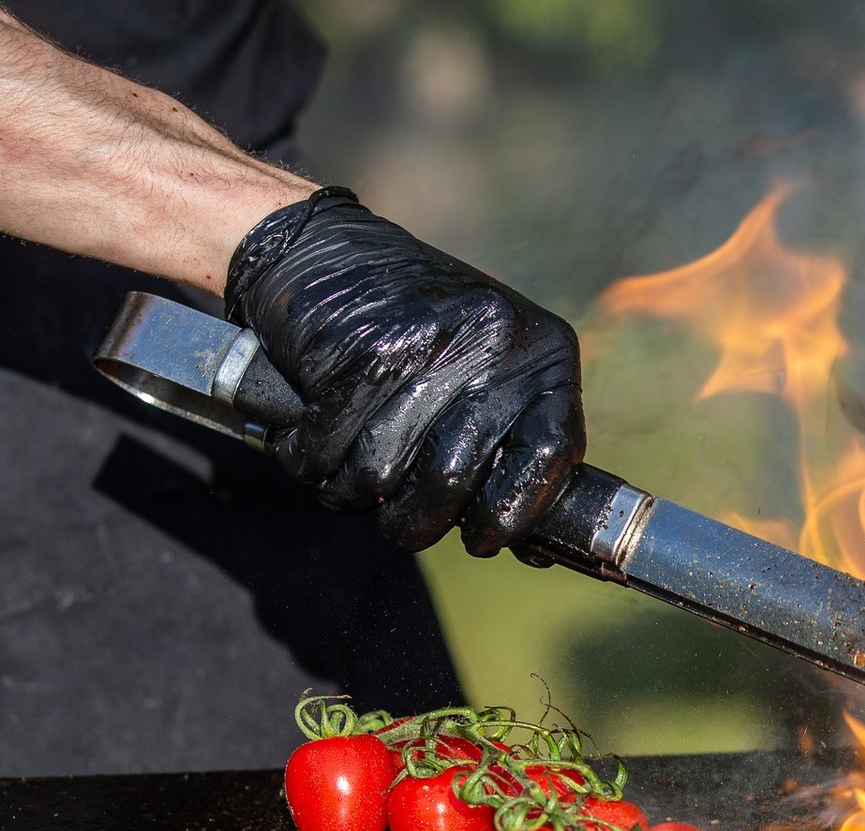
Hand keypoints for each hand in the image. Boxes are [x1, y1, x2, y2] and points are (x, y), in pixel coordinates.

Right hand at [224, 188, 583, 554]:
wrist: (317, 250)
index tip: (485, 538)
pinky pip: (331, 447)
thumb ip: (511, 443)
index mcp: (542, 354)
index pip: (553, 455)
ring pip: (384, 471)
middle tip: (402, 522)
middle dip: (418, 519)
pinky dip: (312, 460)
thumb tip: (534, 546)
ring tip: (350, 466)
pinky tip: (313, 437)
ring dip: (354, 489)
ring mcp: (428, 343)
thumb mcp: (487, 369)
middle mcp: (493, 344)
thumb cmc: (412, 330)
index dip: (515, 512)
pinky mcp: (362, 348)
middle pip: (456, 478)